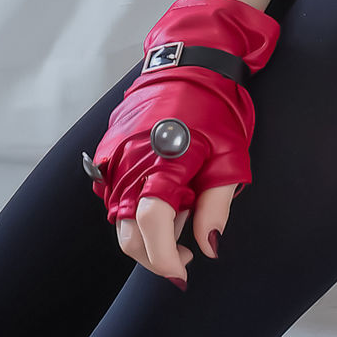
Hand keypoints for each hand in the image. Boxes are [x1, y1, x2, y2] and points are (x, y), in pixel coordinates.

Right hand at [87, 61, 256, 288]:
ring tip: (180, 209)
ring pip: (118, 218)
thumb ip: (216, 208)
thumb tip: (208, 248)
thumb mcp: (229, 159)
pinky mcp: (107, 150)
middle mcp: (131, 164)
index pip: (152, 226)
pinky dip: (134, 206)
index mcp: (165, 164)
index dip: (165, 259)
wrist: (190, 63)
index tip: (183, 273)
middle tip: (186, 251)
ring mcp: (114, 157)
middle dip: (155, 255)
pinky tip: (162, 192)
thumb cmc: (215, 107)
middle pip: (128, 234)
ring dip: (147, 230)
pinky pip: (112, 194)